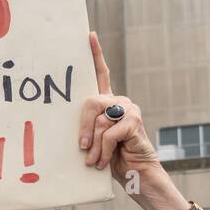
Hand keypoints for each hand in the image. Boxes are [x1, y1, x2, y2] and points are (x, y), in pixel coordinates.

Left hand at [80, 32, 158, 188]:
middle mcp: (119, 102)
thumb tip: (74, 133)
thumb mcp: (95, 141)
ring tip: (94, 161)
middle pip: (91, 103)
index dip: (96, 54)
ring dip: (95, 146)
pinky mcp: (134, 121)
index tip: (88, 35)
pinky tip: (104, 161)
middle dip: (84, 128)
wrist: (136, 174)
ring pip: (100, 121)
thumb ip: (88, 128)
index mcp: (108, 104)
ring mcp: (129, 110)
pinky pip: (110, 134)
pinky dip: (104, 151)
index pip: (102, 74)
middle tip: (82, 148)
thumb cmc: (112, 159)